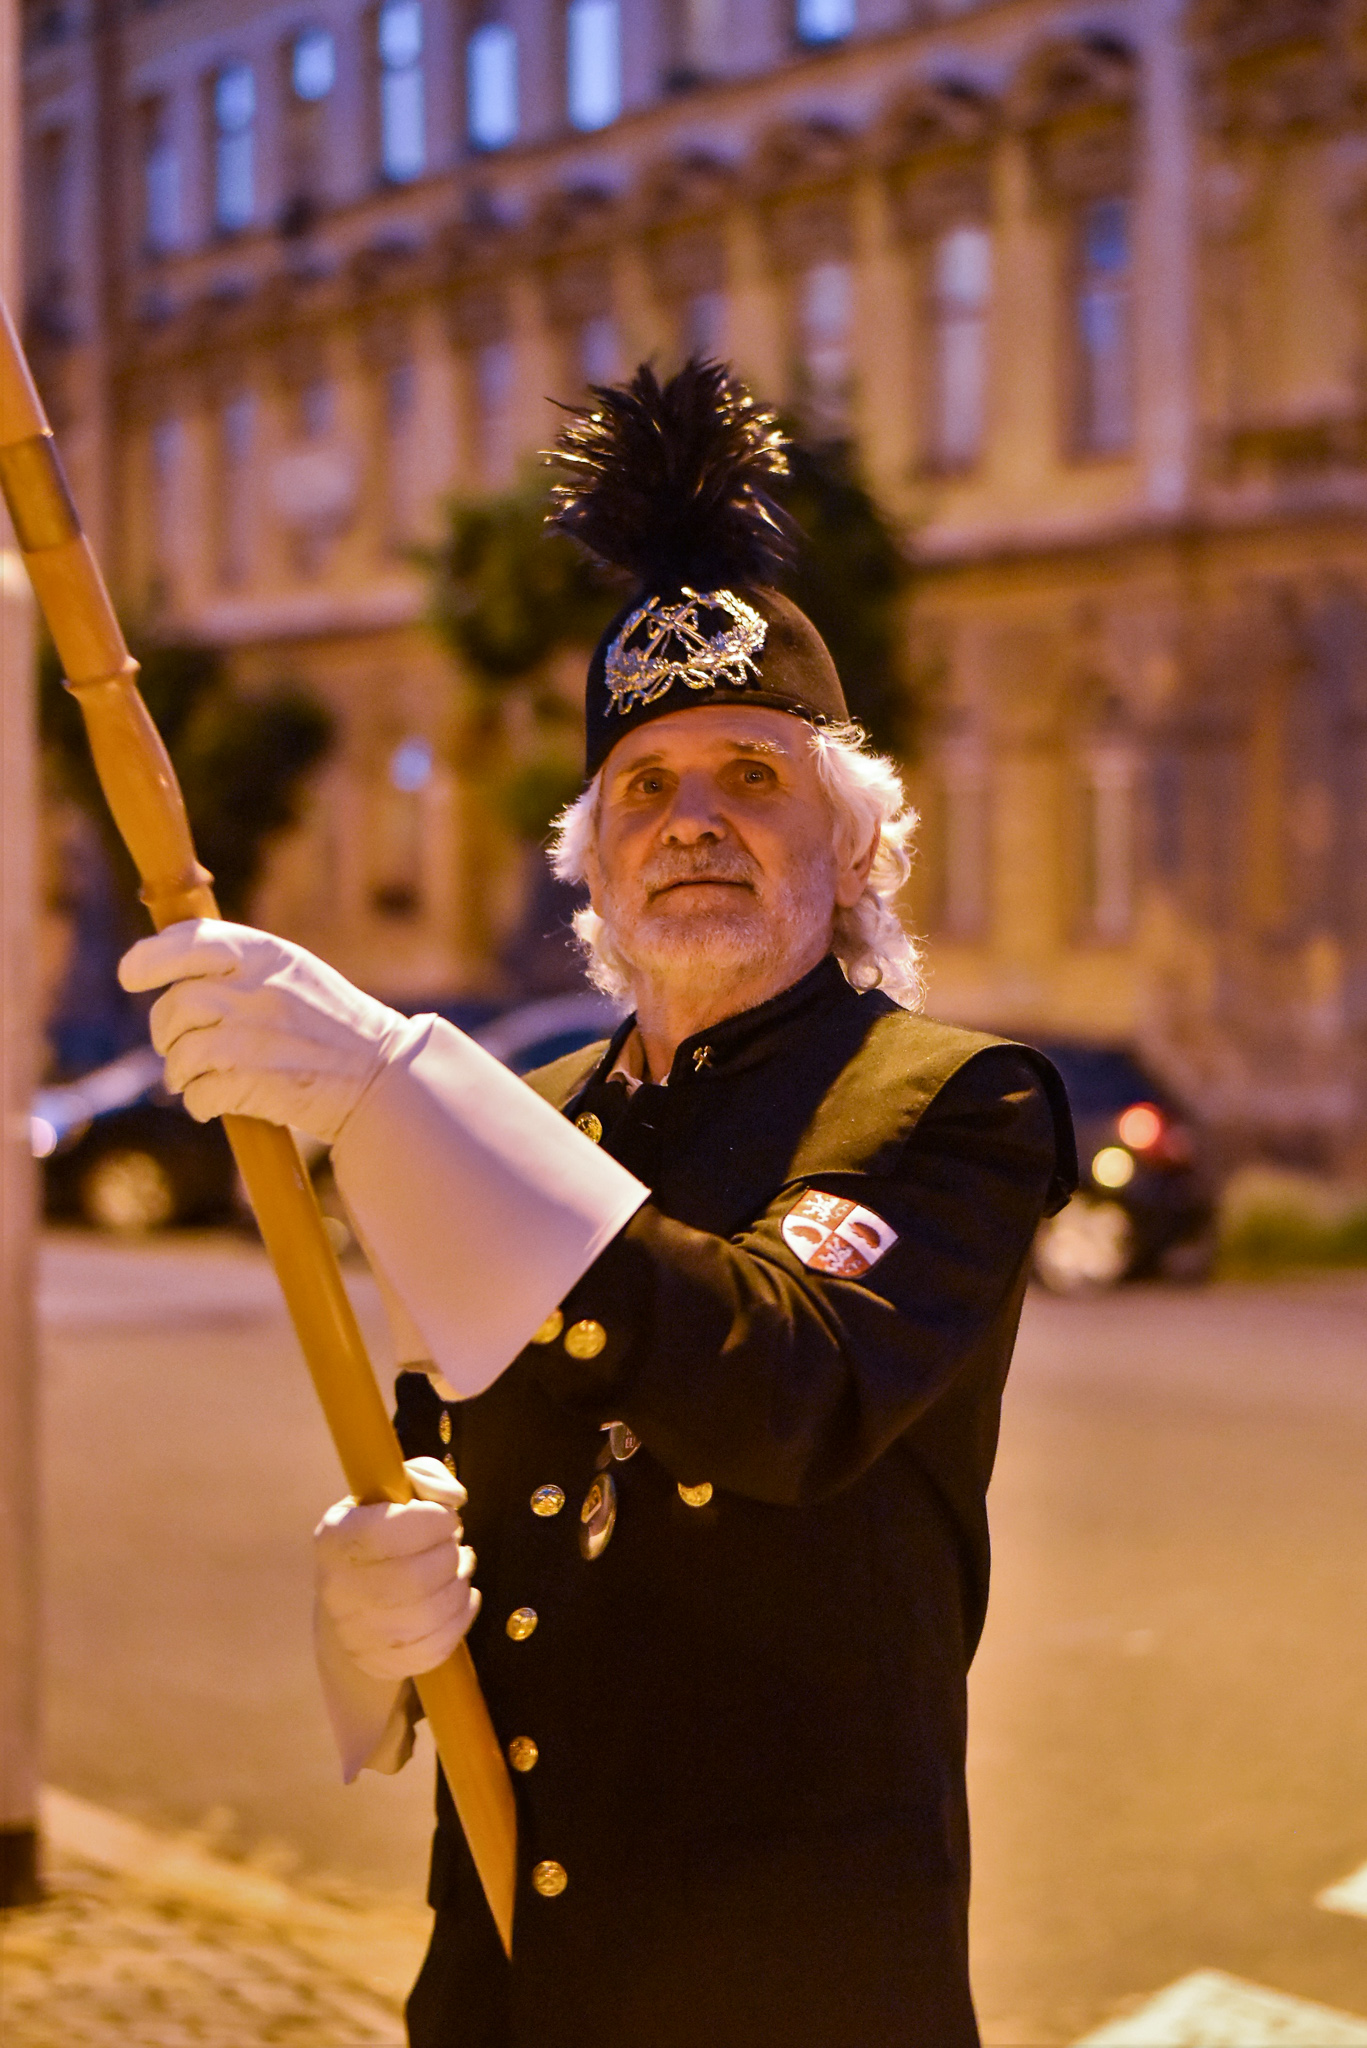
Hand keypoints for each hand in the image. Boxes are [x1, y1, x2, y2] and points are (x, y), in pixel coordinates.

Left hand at [118, 919, 418, 1144]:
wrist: (381, 1079)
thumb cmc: (332, 1025)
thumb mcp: (293, 973)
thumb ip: (239, 964)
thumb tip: (170, 972)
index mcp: (267, 954)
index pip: (188, 941)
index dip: (148, 958)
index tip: (132, 976)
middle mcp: (257, 989)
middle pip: (175, 1005)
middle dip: (165, 1031)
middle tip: (174, 1047)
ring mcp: (255, 1037)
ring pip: (181, 1053)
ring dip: (179, 1073)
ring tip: (195, 1079)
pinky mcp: (256, 1083)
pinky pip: (198, 1094)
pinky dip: (199, 1103)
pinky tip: (217, 1102)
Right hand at [314, 1456, 480, 1681]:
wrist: (354, 1597)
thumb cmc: (382, 1532)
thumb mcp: (394, 1490)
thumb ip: (425, 1477)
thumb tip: (454, 1499)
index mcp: (334, 1539)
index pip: (384, 1533)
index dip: (430, 1521)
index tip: (446, 1518)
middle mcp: (336, 1590)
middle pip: (414, 1578)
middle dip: (449, 1555)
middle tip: (452, 1544)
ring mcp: (356, 1634)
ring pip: (430, 1614)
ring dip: (458, 1584)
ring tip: (458, 1567)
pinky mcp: (381, 1663)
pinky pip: (437, 1646)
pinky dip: (461, 1617)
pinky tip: (458, 1596)